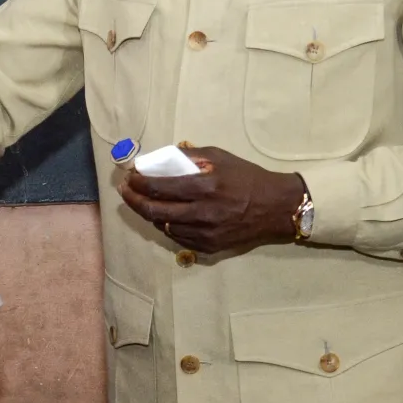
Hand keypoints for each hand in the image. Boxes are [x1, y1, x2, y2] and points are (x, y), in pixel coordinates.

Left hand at [117, 145, 307, 254]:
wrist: (276, 208)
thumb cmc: (246, 177)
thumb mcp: (219, 157)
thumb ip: (188, 156)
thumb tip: (157, 157)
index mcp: (205, 186)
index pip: (158, 188)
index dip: (137, 183)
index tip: (129, 176)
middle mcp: (202, 212)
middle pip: (153, 210)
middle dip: (133, 199)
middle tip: (126, 190)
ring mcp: (205, 233)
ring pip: (162, 226)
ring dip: (148, 213)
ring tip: (142, 201)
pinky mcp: (208, 247)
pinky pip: (177, 237)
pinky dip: (166, 225)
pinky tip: (163, 214)